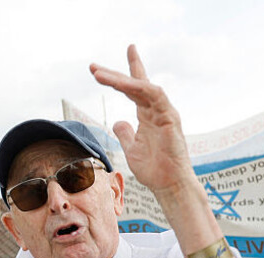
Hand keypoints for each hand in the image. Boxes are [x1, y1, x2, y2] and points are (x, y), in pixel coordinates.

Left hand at [89, 45, 196, 195]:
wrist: (169, 185)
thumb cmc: (154, 170)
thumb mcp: (132, 149)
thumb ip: (125, 134)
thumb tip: (118, 122)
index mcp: (147, 115)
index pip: (133, 89)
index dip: (119, 76)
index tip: (99, 67)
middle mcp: (156, 109)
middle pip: (135, 84)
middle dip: (113, 74)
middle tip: (92, 67)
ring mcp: (164, 112)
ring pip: (142, 87)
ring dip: (120, 79)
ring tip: (99, 75)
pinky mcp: (170, 117)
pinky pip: (154, 95)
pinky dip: (138, 87)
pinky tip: (123, 84)